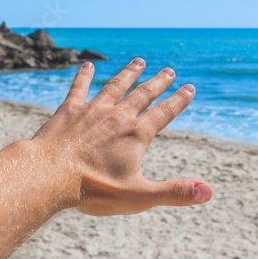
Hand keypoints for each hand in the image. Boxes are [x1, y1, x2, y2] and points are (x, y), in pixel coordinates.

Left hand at [31, 58, 212, 215]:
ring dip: (129, 74)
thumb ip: (174, 192)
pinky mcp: (69, 111)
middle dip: (158, 82)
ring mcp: (92, 111)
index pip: (164, 113)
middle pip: (143, 94)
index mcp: (136, 135)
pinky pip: (79, 88)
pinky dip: (84, 76)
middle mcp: (117, 116)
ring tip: (139, 62)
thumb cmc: (93, 189)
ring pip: (115, 86)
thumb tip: (209, 192)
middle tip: (169, 71)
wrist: (48, 176)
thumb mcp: (139, 196)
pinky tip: (87, 65)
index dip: (179, 101)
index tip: (189, 88)